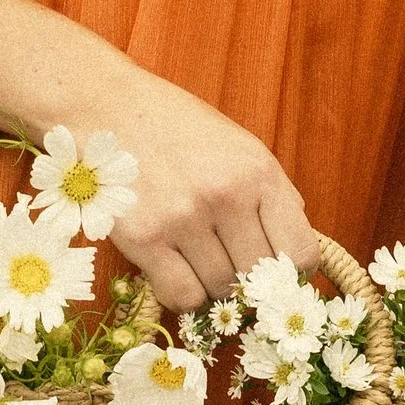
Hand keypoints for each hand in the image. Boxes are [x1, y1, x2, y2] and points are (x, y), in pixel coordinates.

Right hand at [92, 72, 319, 314]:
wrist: (103, 106)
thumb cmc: (175, 129)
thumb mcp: (238, 148)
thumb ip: (272, 198)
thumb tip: (300, 258)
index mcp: (258, 172)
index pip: (301, 254)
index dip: (290, 273)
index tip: (273, 272)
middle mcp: (226, 196)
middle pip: (258, 281)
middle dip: (247, 283)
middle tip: (227, 265)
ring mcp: (184, 219)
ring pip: (220, 293)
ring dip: (212, 287)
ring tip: (195, 256)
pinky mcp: (145, 239)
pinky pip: (182, 297)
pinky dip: (183, 294)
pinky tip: (174, 269)